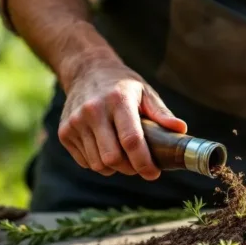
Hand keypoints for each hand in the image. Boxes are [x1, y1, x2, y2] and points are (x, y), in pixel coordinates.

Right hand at [57, 62, 186, 179]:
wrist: (86, 71)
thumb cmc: (122, 86)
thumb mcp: (145, 92)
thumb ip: (161, 113)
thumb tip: (180, 129)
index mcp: (118, 100)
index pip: (131, 140)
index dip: (144, 162)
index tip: (154, 173)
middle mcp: (93, 111)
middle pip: (113, 157)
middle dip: (130, 169)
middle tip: (140, 167)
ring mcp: (75, 122)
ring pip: (98, 164)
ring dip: (115, 168)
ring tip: (125, 158)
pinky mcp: (64, 132)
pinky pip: (85, 162)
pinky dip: (99, 164)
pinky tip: (107, 150)